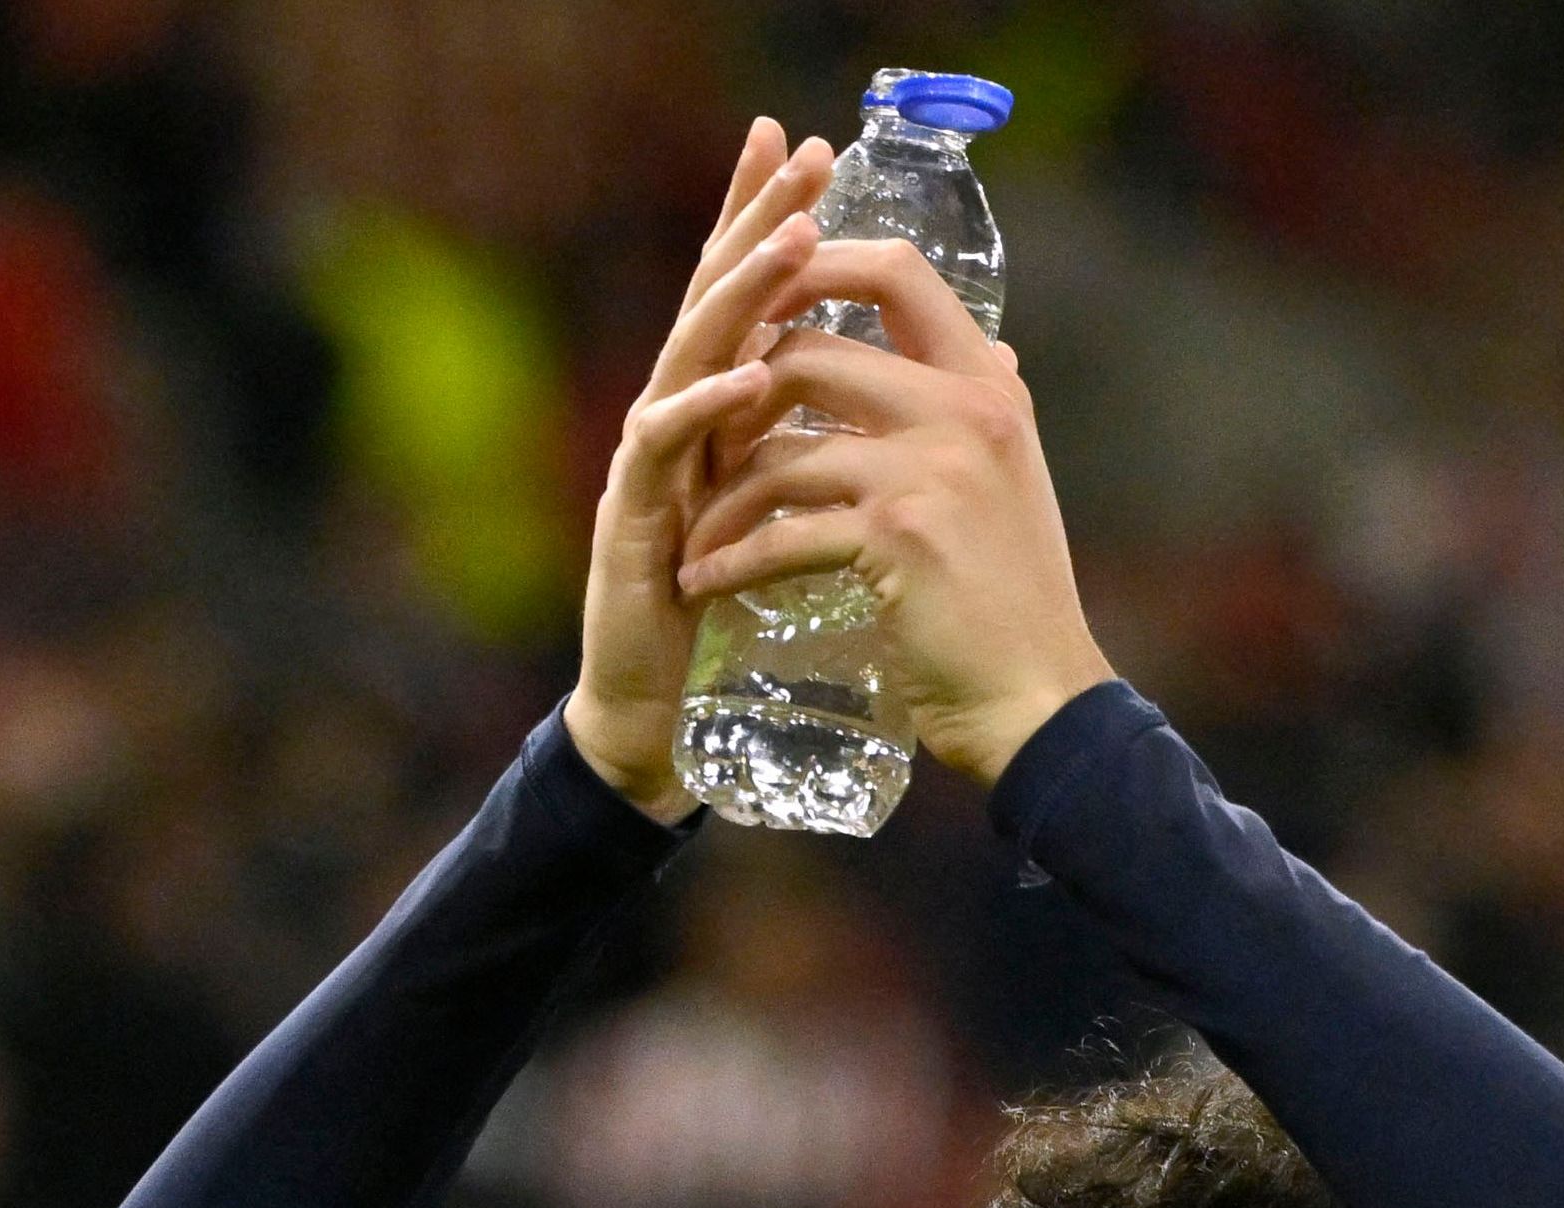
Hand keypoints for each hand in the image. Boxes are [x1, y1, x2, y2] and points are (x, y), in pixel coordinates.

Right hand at [561, 123, 837, 822]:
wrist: (658, 707)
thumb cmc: (722, 604)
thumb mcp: (786, 503)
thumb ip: (826, 436)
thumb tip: (932, 378)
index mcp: (715, 408)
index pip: (745, 294)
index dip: (767, 216)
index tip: (810, 145)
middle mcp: (673, 418)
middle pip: (710, 299)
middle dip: (755, 223)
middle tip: (797, 157)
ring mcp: (646, 465)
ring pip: (686, 355)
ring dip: (740, 297)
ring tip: (789, 243)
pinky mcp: (630, 521)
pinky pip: (662, 450)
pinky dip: (704, 410)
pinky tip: (746, 377)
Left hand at [672, 239, 1117, 787]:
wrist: (1039, 701)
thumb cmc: (1014, 601)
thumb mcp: (1013, 481)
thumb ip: (984, 414)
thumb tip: (988, 347)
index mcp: (988, 386)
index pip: (897, 271)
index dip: (813, 267)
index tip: (757, 310)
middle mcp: (966, 411)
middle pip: (812, 353)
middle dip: (738, 399)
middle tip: (702, 446)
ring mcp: (931, 471)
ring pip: (783, 449)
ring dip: (724, 498)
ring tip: (696, 534)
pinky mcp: (896, 539)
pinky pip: (783, 532)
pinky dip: (733, 560)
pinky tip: (705, 583)